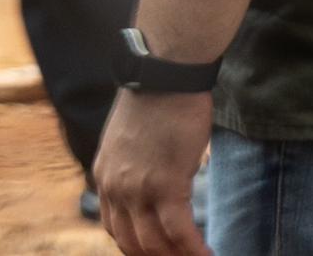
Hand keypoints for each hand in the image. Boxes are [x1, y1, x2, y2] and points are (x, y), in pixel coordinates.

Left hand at [92, 89, 215, 255]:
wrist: (167, 74)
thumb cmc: (158, 95)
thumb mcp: (131, 135)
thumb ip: (134, 161)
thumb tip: (153, 172)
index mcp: (105, 176)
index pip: (114, 227)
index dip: (137, 246)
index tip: (156, 251)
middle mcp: (115, 188)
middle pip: (132, 242)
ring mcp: (139, 189)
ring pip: (154, 243)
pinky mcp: (167, 184)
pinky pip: (179, 230)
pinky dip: (193, 249)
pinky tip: (207, 255)